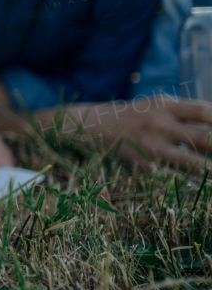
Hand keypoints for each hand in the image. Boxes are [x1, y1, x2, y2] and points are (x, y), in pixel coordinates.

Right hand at [58, 95, 211, 169]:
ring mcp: (149, 144)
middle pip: (205, 138)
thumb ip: (184, 115)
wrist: (89, 125)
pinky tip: (188, 184)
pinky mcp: (139, 162)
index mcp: (166, 105)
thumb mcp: (156, 107)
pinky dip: (177, 180)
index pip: (206, 112)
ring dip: (211, 172)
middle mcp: (159, 123)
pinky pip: (165, 174)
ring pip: (191, 162)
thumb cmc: (131, 117)